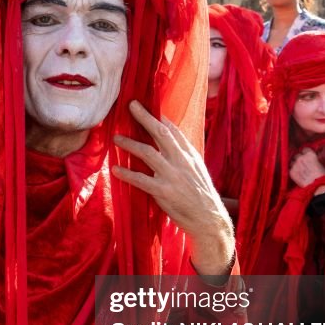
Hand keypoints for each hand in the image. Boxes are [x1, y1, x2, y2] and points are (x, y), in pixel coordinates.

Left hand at [111, 100, 233, 275]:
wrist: (208, 219)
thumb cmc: (200, 195)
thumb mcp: (196, 170)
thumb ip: (183, 155)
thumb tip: (170, 141)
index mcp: (189, 155)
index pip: (174, 131)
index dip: (160, 117)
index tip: (148, 105)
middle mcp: (181, 161)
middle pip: (161, 134)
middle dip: (145, 118)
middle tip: (131, 105)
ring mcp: (172, 176)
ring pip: (148, 153)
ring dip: (130, 144)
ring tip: (116, 138)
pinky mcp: (164, 191)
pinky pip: (141, 179)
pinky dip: (127, 173)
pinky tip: (116, 169)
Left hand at [288, 148, 324, 193]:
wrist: (318, 186)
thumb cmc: (322, 175)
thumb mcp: (320, 163)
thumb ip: (314, 158)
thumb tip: (311, 156)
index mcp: (309, 154)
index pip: (304, 149)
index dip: (305, 153)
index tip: (306, 156)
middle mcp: (301, 158)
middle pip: (297, 155)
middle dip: (299, 159)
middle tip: (302, 164)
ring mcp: (295, 165)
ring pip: (292, 162)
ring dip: (295, 165)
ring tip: (299, 170)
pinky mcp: (291, 172)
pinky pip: (290, 170)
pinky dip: (293, 171)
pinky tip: (298, 175)